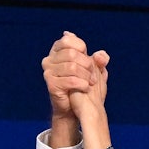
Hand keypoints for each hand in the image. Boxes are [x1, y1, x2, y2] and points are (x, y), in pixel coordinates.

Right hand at [42, 31, 108, 145]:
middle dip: (87, 64)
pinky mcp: (51, 84)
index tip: (89, 59)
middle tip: (93, 75)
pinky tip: (86, 88)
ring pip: (72, 67)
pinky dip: (82, 84)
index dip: (81, 48)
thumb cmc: (82, 85)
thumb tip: (100, 55)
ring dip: (86, 75)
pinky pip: (70, 80)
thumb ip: (99, 60)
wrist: (73, 108)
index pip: (68, 40)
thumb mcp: (93, 70)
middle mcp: (49, 59)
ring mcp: (48, 72)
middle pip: (72, 54)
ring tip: (91, 82)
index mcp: (57, 50)